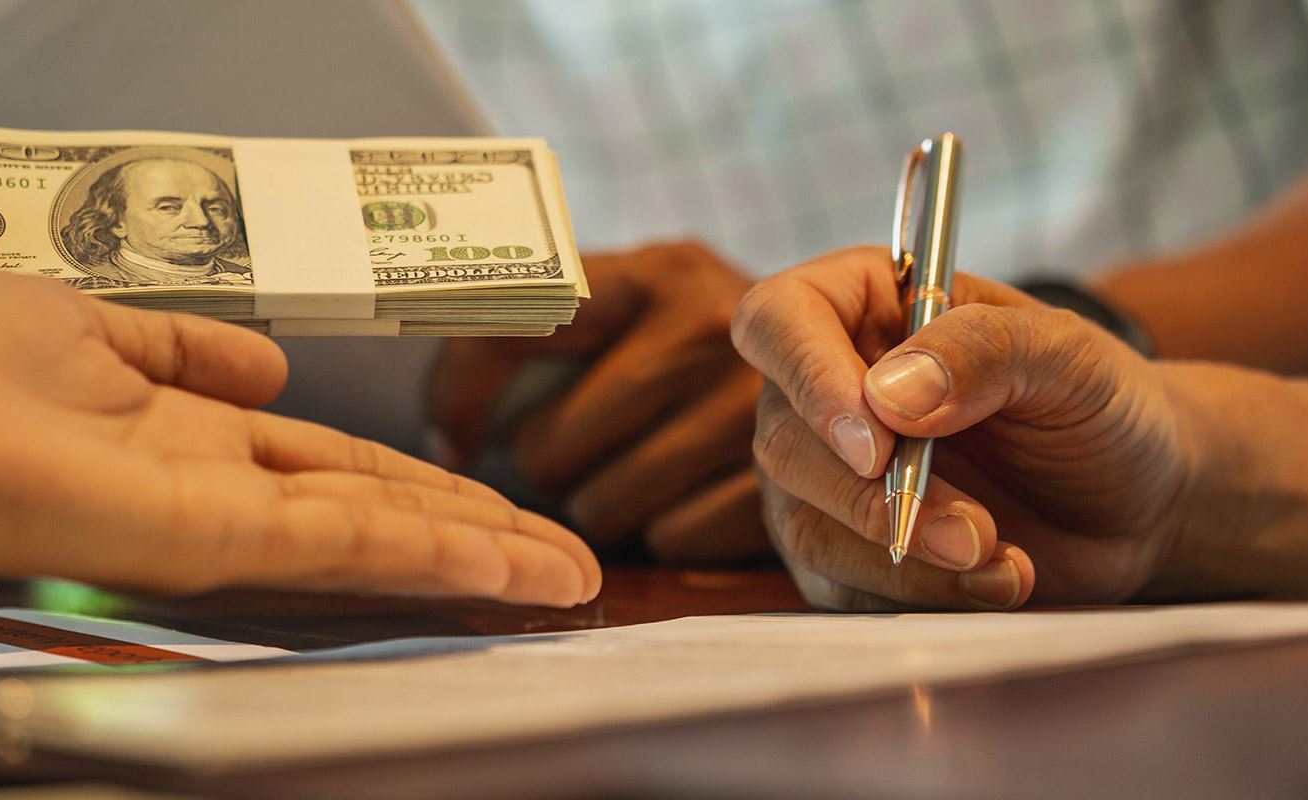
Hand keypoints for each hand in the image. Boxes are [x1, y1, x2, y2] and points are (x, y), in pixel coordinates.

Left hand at [0, 271, 600, 605]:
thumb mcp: (85, 325)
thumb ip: (181, 350)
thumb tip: (263, 363)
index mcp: (184, 439)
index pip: (330, 469)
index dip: (417, 484)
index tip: (490, 501)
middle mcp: (217, 491)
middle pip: (376, 513)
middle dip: (475, 534)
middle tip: (566, 561)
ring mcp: (222, 523)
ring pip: (381, 540)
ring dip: (482, 556)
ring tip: (570, 574)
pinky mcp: (215, 540)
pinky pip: (348, 545)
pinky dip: (435, 555)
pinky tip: (510, 566)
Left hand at [426, 241, 768, 562]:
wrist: (861, 377)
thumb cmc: (702, 357)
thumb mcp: (639, 312)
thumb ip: (539, 336)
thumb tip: (445, 448)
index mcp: (656, 272)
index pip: (511, 326)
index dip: (460, 395)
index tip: (454, 444)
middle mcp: (710, 325)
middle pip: (547, 447)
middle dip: (552, 463)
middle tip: (590, 450)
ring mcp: (751, 408)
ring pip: (600, 505)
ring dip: (604, 505)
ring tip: (644, 472)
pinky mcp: (780, 482)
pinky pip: (667, 542)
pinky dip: (667, 534)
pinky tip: (694, 499)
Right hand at [731, 246, 1196, 609]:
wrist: (1141, 504)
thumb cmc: (1099, 405)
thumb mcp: (1067, 355)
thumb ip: (982, 351)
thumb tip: (888, 396)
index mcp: (862, 306)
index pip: (778, 321)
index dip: (806, 378)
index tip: (876, 442)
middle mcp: (827, 389)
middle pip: (783, 441)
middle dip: (876, 498)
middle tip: (975, 529)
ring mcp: (828, 476)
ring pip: (807, 525)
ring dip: (902, 556)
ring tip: (999, 557)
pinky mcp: (847, 553)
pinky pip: (842, 589)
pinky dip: (922, 596)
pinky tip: (997, 579)